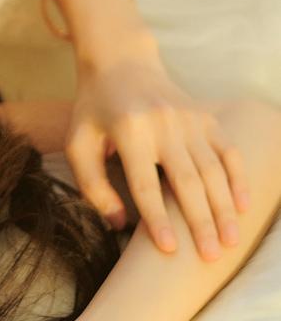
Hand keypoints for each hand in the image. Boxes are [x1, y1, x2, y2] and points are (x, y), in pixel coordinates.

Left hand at [67, 52, 249, 261]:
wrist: (121, 63)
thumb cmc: (94, 110)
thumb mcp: (77, 142)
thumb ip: (92, 184)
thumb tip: (118, 223)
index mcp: (128, 131)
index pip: (145, 184)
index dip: (158, 218)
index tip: (170, 249)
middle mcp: (163, 124)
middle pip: (186, 181)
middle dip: (200, 222)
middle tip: (210, 257)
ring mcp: (189, 119)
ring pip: (213, 170)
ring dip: (224, 207)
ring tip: (230, 241)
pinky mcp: (206, 117)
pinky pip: (229, 151)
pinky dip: (238, 178)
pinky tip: (243, 206)